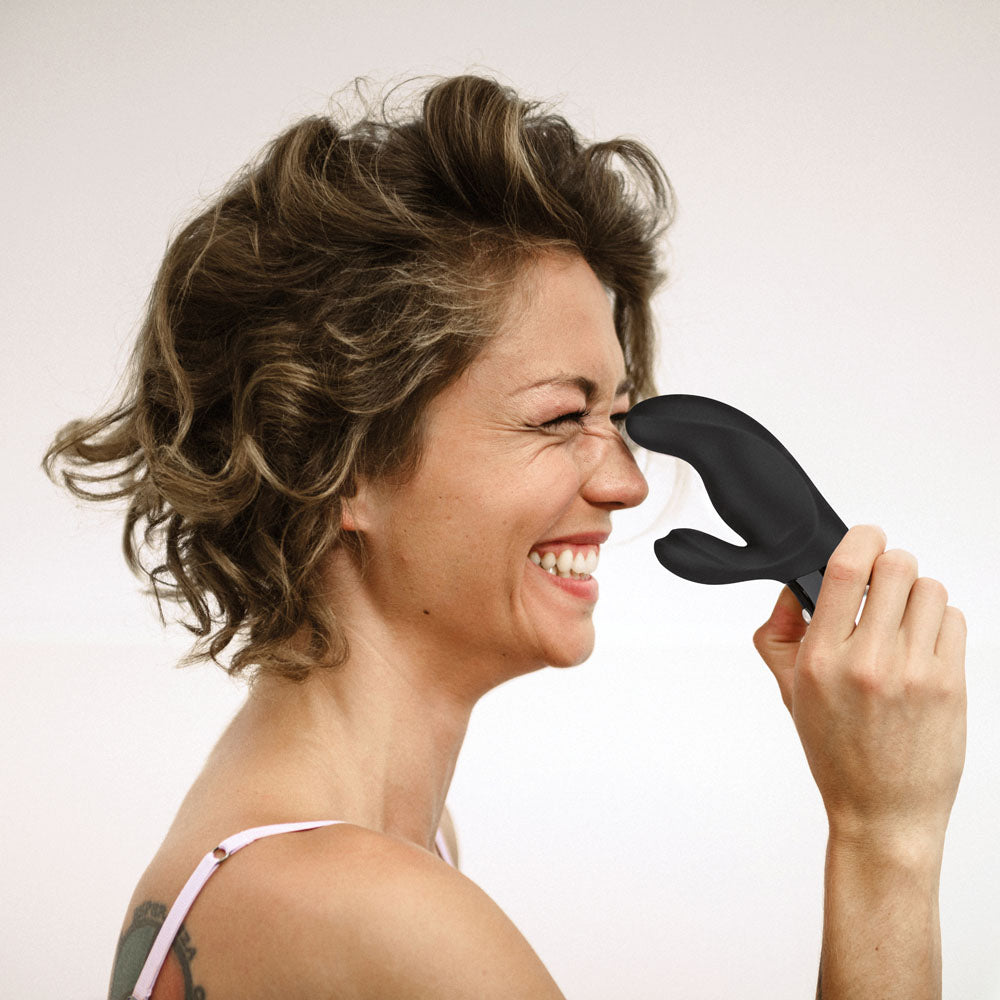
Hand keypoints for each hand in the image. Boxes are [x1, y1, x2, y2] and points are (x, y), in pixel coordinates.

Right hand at [753, 525, 966, 850]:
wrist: (883, 811)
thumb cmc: (837, 753)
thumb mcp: (791, 691)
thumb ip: (781, 633)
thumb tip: (792, 587)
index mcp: (821, 658)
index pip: (846, 568)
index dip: (861, 538)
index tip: (864, 539)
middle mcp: (868, 661)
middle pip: (897, 567)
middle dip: (891, 567)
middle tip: (883, 589)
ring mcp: (914, 672)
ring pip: (931, 589)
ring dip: (917, 595)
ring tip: (904, 622)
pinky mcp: (950, 685)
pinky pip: (954, 621)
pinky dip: (939, 623)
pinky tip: (923, 647)